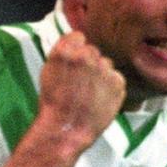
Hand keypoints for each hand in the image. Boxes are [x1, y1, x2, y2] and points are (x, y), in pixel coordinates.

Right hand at [34, 29, 125, 153]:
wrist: (66, 129)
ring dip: (100, 75)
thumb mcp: (48, 72)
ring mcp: (104, 68)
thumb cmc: (53, 104)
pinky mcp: (118, 82)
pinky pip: (116, 78)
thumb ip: (63, 55)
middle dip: (88, 63)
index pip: (77, 37)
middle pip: (92, 51)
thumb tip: (74, 45)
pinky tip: (100, 99)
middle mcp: (86, 55)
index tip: (74, 62)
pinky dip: (111, 87)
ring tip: (90, 93)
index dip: (75, 50)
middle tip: (81, 82)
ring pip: (106, 64)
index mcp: (65, 51)